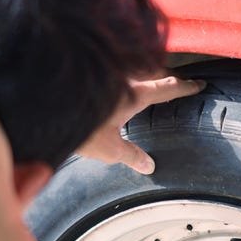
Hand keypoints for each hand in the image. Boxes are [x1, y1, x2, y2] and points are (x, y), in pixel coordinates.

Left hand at [75, 76, 204, 173]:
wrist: (42, 106)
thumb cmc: (79, 127)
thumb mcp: (109, 149)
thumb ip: (131, 156)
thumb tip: (149, 166)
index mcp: (134, 95)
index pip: (166, 89)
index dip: (184, 88)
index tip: (198, 84)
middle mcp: (121, 80)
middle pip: (149, 75)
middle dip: (163, 80)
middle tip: (174, 85)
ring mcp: (105, 77)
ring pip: (130, 75)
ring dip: (140, 80)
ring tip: (145, 90)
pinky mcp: (88, 80)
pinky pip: (113, 79)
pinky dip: (121, 84)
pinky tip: (113, 95)